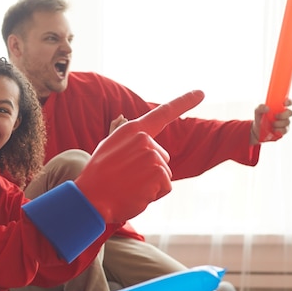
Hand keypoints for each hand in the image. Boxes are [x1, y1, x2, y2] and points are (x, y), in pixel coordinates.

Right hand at [75, 90, 204, 222]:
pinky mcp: (158, 173)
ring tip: (128, 187)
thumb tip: (147, 143)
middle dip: (150, 171)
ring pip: (164, 174)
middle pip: (162, 158)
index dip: (184, 102)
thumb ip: (131, 142)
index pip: (163, 113)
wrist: (90, 198)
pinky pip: (165, 187)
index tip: (202, 93)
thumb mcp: (110, 149)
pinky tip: (136, 194)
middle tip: (126, 179)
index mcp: (132, 131)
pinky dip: (154, 195)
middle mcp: (144, 139)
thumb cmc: (98, 178)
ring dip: (151, 185)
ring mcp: (152, 155)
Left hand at [253, 99, 291, 143]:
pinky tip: (273, 129)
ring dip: (278, 123)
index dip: (289, 102)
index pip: (289, 102)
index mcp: (279, 107)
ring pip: (287, 122)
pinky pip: (285, 130)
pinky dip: (279, 130)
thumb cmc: (260, 117)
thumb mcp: (258, 111)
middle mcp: (284, 114)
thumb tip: (267, 108)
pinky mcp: (284, 130)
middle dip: (283, 115)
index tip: (284, 103)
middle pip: (290, 112)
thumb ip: (261, 107)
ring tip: (271, 124)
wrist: (258, 129)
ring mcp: (285, 122)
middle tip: (275, 116)